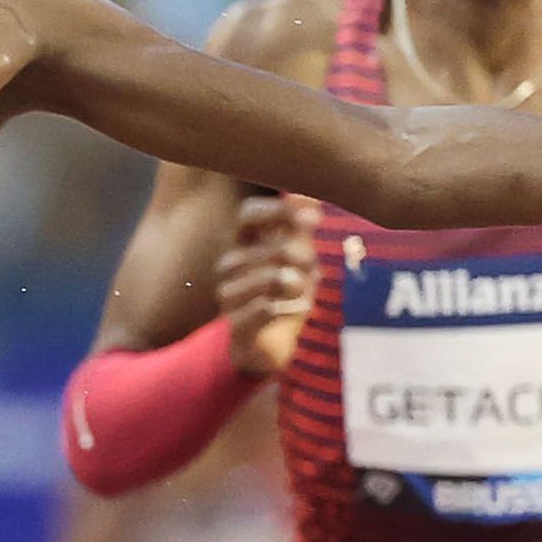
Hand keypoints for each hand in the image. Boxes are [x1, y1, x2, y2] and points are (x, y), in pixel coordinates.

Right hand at [217, 195, 319, 373]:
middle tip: (311, 264)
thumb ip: (301, 228)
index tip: (312, 217)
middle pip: (265, 248)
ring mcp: (229, 296)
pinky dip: (279, 308)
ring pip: (263, 279)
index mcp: (243, 244)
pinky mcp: (236, 325)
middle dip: (294, 254)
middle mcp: (230, 265)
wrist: (269, 346)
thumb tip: (309, 195)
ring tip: (301, 291)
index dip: (278, 211)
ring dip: (290, 283)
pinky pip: (258, 310)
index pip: (248, 214)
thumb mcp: (298, 258)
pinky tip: (287, 309)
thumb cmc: (283, 295)